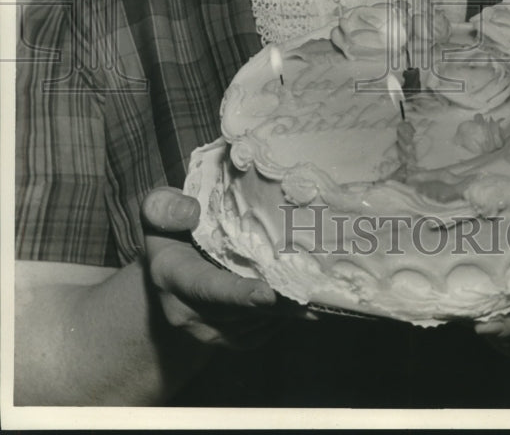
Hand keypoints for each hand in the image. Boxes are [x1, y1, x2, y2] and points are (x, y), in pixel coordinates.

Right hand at [141, 186, 315, 348]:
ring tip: (315, 294)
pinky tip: (302, 301)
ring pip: (252, 326)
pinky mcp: (224, 338)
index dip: (238, 294)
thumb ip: (166, 206)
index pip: (206, 288)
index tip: (268, 295)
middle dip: (275, 304)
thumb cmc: (171, 227)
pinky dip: (281, 320)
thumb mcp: (159, 208)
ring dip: (283, 313)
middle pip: (238, 312)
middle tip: (313, 292)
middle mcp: (184, 311)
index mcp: (171, 275)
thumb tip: (191, 210)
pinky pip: (257, 334)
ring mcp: (204, 330)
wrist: (169, 264)